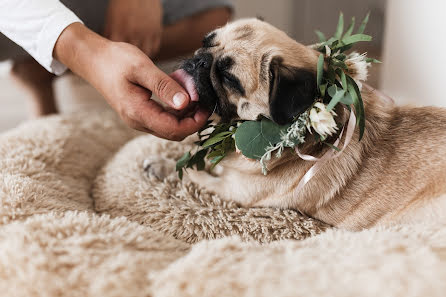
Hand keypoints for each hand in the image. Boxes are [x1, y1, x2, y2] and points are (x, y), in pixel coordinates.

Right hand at [54, 23, 208, 140]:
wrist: (93, 59)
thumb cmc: (115, 60)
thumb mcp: (142, 68)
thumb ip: (164, 86)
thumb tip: (185, 103)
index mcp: (138, 113)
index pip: (174, 130)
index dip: (194, 123)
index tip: (206, 107)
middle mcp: (138, 121)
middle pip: (174, 132)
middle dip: (192, 119)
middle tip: (202, 98)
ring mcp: (138, 119)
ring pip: (170, 126)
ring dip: (185, 113)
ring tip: (190, 90)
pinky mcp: (140, 113)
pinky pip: (163, 118)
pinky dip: (176, 108)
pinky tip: (179, 90)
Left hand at [104, 0, 162, 57]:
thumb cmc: (123, 2)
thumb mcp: (111, 17)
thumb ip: (109, 32)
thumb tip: (108, 45)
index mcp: (120, 30)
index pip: (116, 54)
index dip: (116, 58)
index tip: (115, 60)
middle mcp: (134, 33)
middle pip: (132, 57)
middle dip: (129, 60)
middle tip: (127, 61)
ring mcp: (147, 33)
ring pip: (145, 55)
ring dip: (142, 58)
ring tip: (137, 57)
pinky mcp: (157, 31)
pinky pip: (155, 48)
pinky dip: (150, 51)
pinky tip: (145, 48)